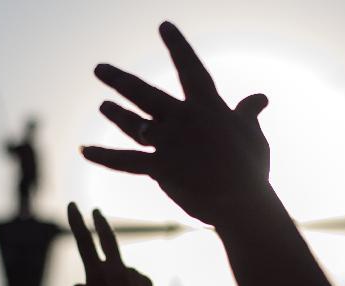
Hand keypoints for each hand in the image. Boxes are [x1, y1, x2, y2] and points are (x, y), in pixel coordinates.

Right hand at [67, 202, 160, 285]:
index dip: (76, 221)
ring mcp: (134, 273)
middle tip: (97, 211)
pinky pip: (130, 281)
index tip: (72, 205)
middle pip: (108, 238)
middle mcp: (116, 269)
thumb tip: (86, 283)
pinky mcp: (146, 281)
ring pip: (117, 273)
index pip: (83, 240)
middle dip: (100, 222)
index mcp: (96, 274)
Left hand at [82, 21, 270, 226]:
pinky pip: (125, 160)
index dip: (178, 46)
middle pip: (145, 94)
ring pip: (134, 123)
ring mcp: (168, 142)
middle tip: (99, 68)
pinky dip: (103, 156)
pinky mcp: (158, 167)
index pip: (190, 69)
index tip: (164, 26)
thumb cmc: (251, 169)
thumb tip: (260, 97)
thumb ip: (248, 113)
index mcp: (208, 107)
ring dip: (116, 113)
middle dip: (120, 80)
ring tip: (103, 105)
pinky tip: (83, 150)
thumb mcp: (253, 135)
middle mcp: (183, 119)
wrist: (241, 200)